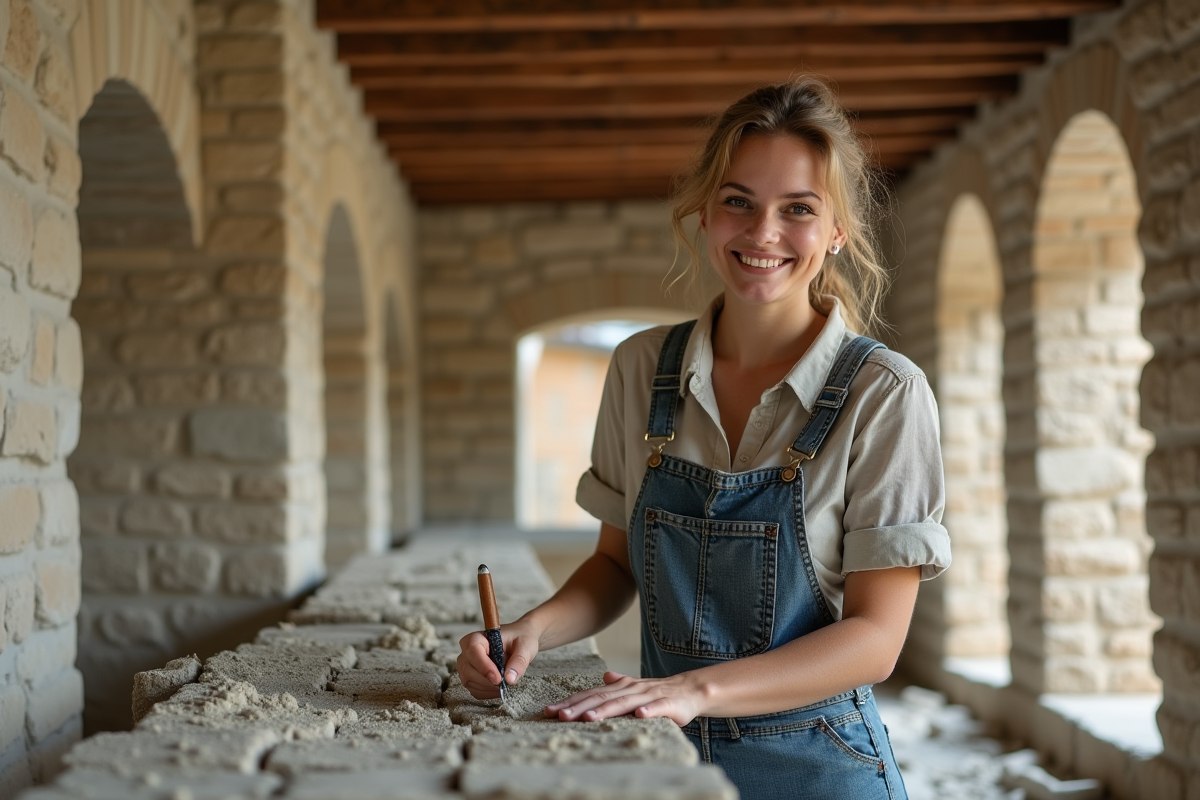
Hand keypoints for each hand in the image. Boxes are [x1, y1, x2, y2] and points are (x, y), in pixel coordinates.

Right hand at [457, 619, 540, 698]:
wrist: (519, 643)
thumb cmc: (520, 639)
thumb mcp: (525, 646)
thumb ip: (519, 661)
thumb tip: (510, 679)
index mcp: (477, 638)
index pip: (473, 651)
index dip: (484, 667)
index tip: (498, 679)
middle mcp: (467, 651)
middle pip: (468, 670)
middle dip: (487, 682)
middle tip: (505, 684)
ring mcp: (466, 666)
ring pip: (469, 682)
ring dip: (488, 688)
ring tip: (505, 684)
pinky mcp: (470, 678)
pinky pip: (474, 690)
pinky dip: (487, 693)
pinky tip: (499, 688)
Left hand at [545, 671, 702, 726]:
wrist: (689, 690)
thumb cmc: (658, 693)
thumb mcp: (634, 688)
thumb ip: (618, 685)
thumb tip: (603, 678)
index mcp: (621, 687)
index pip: (591, 695)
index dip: (571, 702)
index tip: (550, 710)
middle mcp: (630, 689)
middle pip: (601, 698)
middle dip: (579, 707)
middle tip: (560, 716)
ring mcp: (648, 696)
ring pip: (623, 703)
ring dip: (605, 710)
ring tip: (588, 718)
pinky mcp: (667, 705)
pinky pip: (656, 708)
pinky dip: (647, 711)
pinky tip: (639, 715)